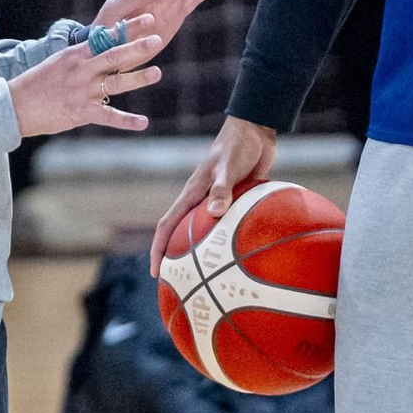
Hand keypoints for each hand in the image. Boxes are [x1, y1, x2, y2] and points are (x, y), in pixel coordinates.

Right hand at [8, 19, 161, 138]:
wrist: (15, 106)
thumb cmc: (38, 83)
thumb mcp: (59, 62)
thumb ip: (83, 55)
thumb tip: (104, 44)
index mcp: (76, 55)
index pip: (105, 38)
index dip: (127, 28)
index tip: (146, 19)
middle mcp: (81, 71)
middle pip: (113, 56)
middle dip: (136, 47)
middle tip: (157, 39)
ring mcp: (82, 92)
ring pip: (115, 83)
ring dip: (137, 78)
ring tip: (157, 72)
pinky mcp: (81, 112)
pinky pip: (109, 117)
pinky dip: (127, 121)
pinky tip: (144, 122)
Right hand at [149, 116, 276, 276]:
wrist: (255, 129)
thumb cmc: (238, 145)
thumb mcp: (229, 166)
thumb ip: (223, 188)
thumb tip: (215, 213)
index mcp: (192, 193)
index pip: (167, 226)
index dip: (159, 250)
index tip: (157, 273)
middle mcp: (200, 199)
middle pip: (181, 233)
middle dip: (176, 258)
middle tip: (180, 284)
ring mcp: (216, 201)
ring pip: (204, 232)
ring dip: (202, 252)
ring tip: (209, 277)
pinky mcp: (234, 200)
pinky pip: (227, 225)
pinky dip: (228, 240)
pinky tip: (241, 256)